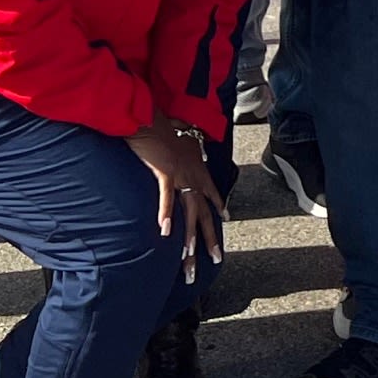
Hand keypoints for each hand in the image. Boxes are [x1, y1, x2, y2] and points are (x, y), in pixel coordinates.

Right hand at [129, 121, 225, 272]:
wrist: (151, 116)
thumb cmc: (162, 128)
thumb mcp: (180, 142)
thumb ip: (186, 153)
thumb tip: (189, 156)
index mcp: (197, 168)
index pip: (212, 193)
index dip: (219, 208)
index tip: (227, 222)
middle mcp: (194, 175)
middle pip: (204, 214)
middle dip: (209, 240)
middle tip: (215, 261)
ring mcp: (181, 175)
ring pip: (189, 213)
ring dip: (189, 239)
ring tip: (189, 261)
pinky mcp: (166, 172)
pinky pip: (167, 198)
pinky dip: (166, 214)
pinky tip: (166, 232)